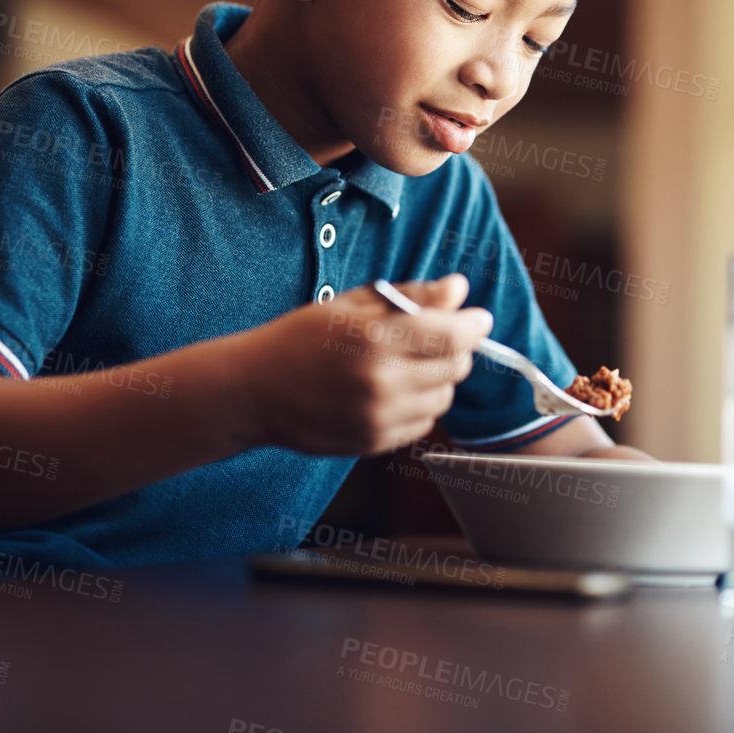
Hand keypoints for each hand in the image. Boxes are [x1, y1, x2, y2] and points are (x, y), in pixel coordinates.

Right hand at [238, 273, 488, 456]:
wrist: (254, 390)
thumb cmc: (301, 338)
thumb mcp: (352, 305)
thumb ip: (411, 297)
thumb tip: (459, 288)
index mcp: (373, 339)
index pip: (452, 336)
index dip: (474, 324)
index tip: (478, 318)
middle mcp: (379, 382)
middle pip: (455, 367)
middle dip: (456, 349)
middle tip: (438, 337)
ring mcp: (377, 418)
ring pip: (443, 399)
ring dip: (439, 379)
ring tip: (408, 364)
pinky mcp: (373, 444)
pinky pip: (422, 424)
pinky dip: (420, 405)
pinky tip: (392, 390)